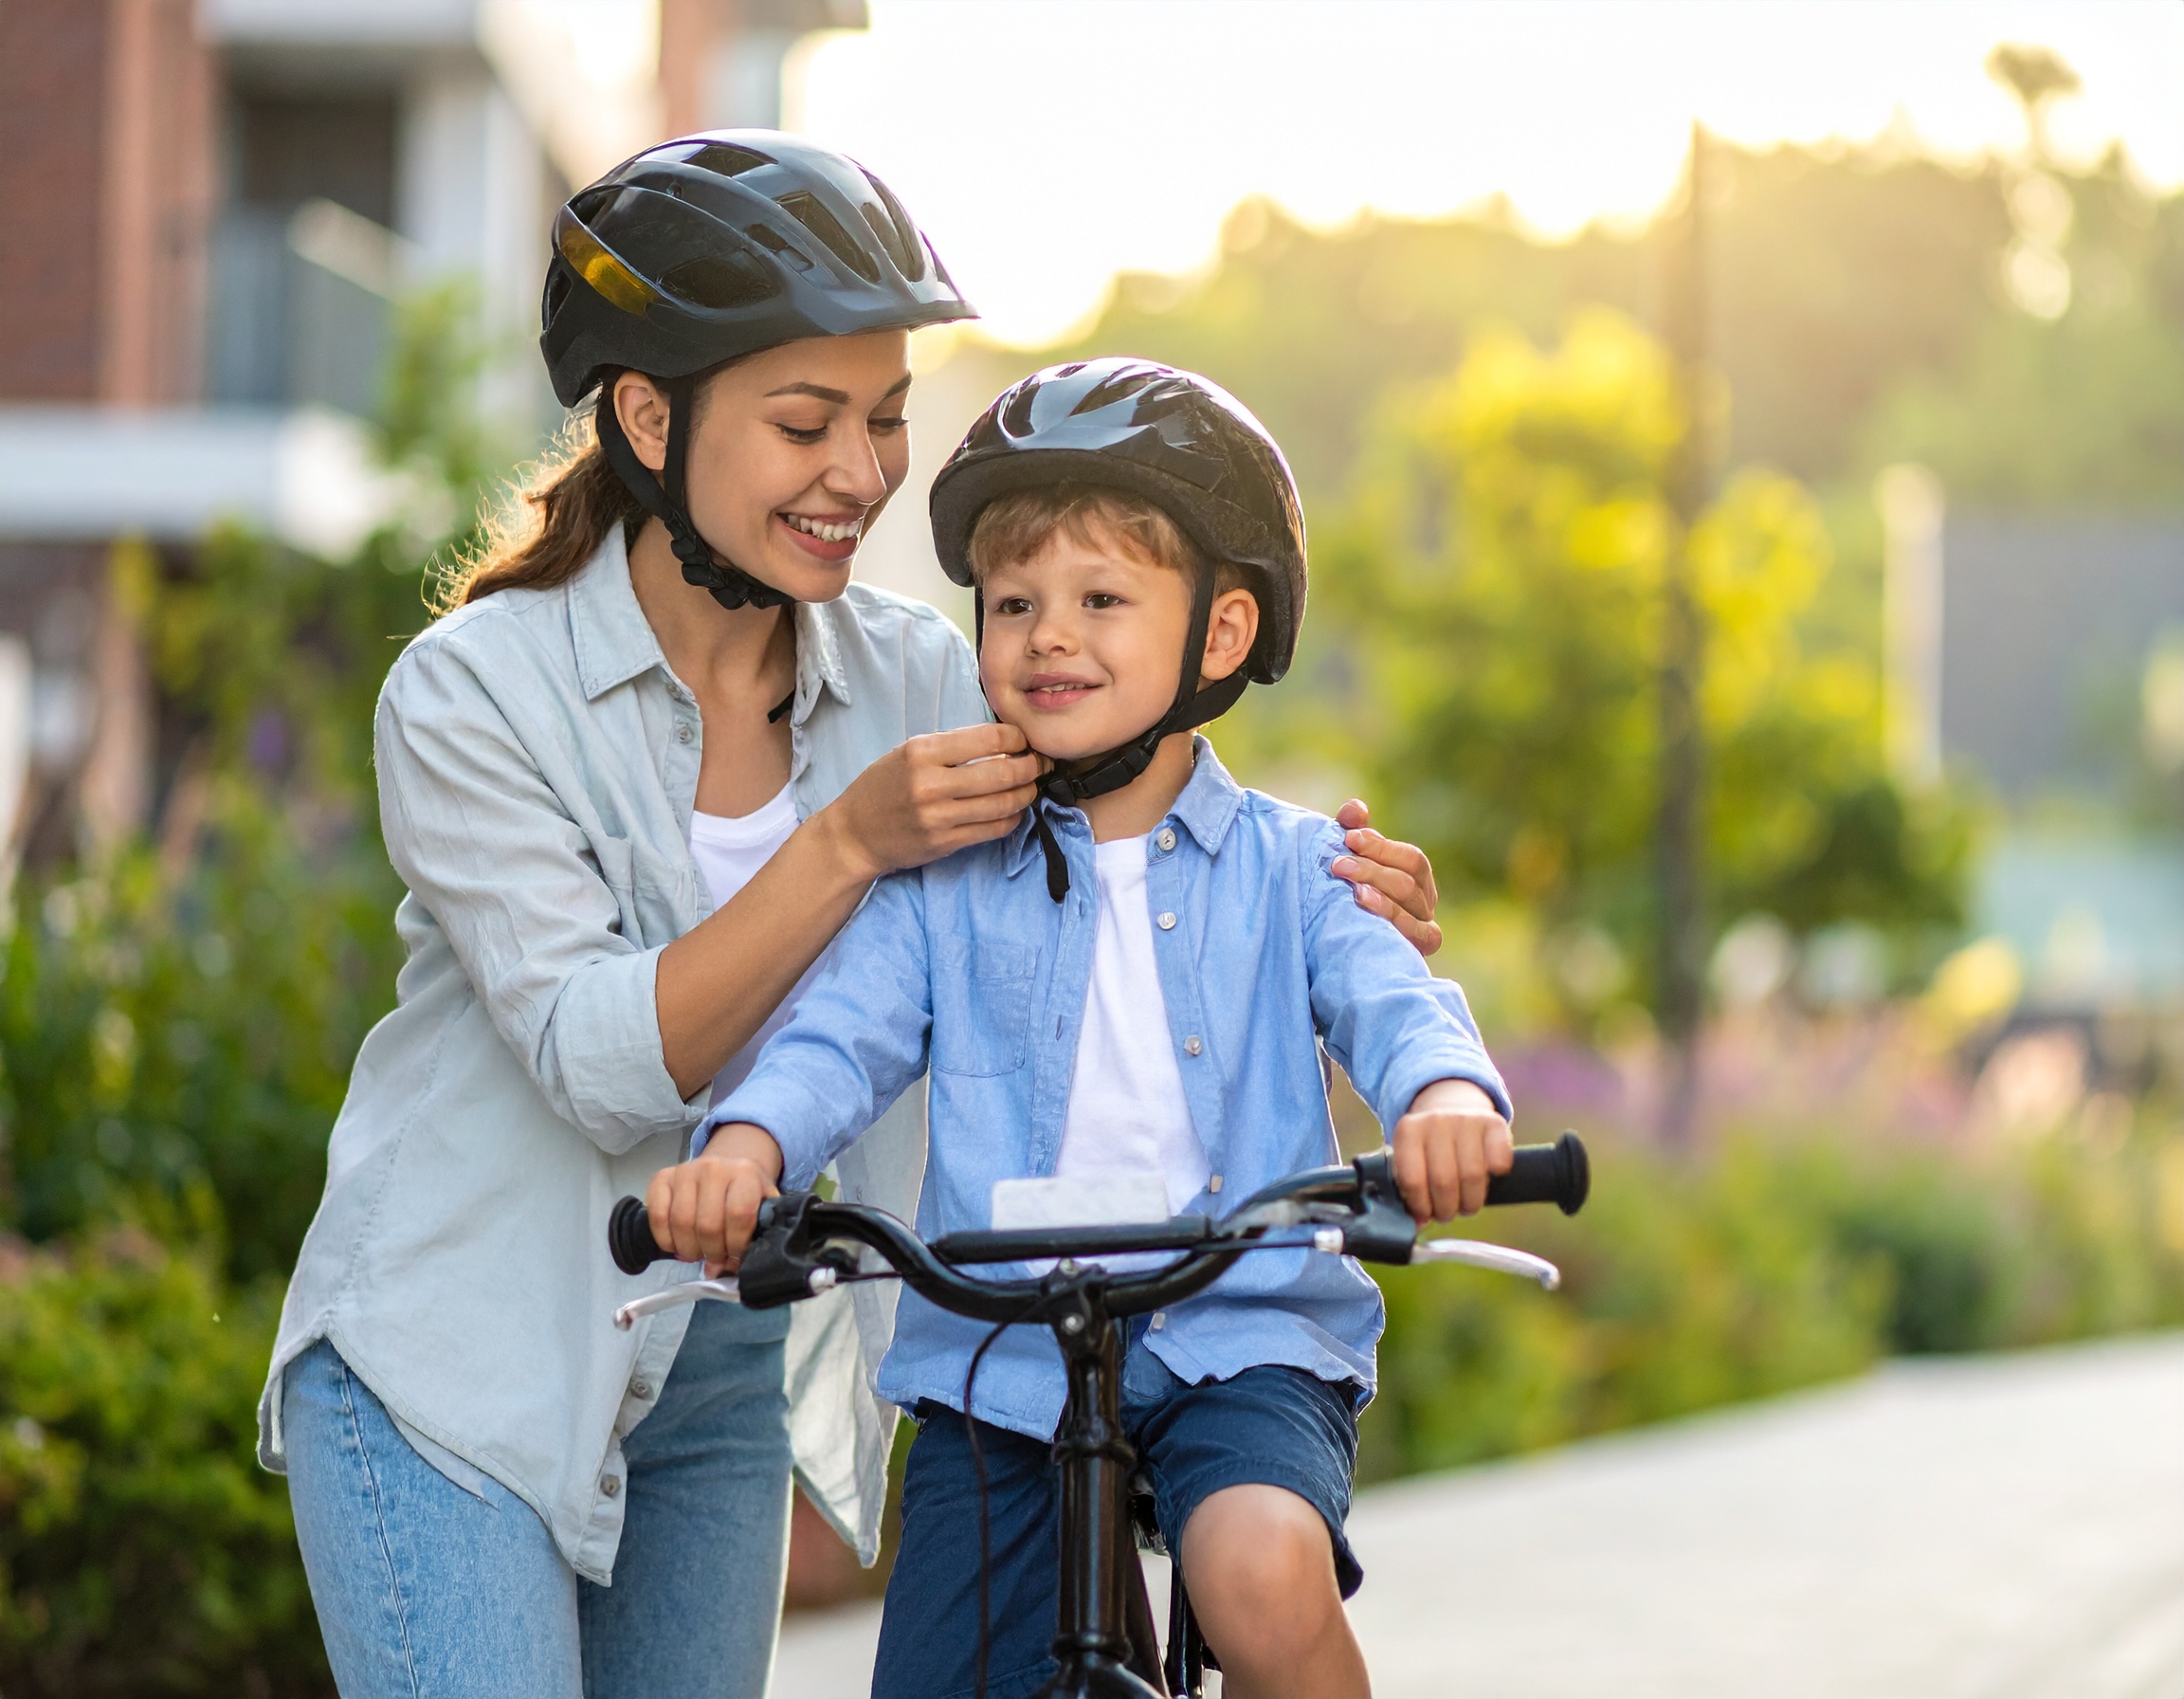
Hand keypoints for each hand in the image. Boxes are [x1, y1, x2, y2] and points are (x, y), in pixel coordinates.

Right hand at [644, 1124, 784, 1272]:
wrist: (728, 1165)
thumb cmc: (746, 1193)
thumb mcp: (761, 1209)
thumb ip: (753, 1238)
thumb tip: (725, 1268)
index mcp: (745, 1173)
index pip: (739, 1214)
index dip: (736, 1244)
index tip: (735, 1254)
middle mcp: (713, 1168)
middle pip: (707, 1224)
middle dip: (711, 1251)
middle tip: (715, 1257)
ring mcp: (685, 1171)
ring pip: (681, 1222)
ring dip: (689, 1249)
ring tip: (697, 1252)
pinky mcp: (662, 1177)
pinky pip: (657, 1216)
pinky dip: (665, 1239)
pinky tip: (677, 1245)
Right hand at [822, 723, 1047, 880]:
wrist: (854, 834)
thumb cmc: (882, 788)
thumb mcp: (907, 753)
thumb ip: (950, 747)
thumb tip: (1002, 742)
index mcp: (921, 752)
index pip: (987, 739)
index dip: (1016, 738)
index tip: (1023, 740)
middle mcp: (931, 784)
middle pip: (1002, 773)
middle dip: (1031, 767)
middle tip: (1039, 763)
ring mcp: (939, 817)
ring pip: (1003, 803)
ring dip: (1026, 794)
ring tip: (1031, 786)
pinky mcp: (945, 843)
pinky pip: (993, 829)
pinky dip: (1012, 818)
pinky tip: (1014, 810)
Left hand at [1330, 799, 1440, 956]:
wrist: (1334, 943)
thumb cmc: (1344, 891)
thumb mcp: (1349, 857)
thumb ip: (1353, 830)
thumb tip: (1356, 808)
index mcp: (1416, 878)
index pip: (1411, 860)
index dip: (1382, 847)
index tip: (1349, 837)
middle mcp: (1424, 904)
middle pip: (1407, 884)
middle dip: (1371, 871)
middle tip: (1338, 865)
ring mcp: (1423, 931)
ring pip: (1409, 909)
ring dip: (1380, 898)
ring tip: (1352, 891)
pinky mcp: (1416, 952)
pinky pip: (1414, 936)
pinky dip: (1391, 922)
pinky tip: (1365, 912)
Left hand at [1391, 1078, 1511, 1221]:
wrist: (1453, 1108)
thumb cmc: (1429, 1147)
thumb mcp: (1410, 1159)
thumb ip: (1409, 1190)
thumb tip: (1416, 1224)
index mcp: (1408, 1131)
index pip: (1412, 1179)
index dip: (1420, 1206)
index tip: (1425, 1216)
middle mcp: (1435, 1121)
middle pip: (1443, 1181)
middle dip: (1446, 1208)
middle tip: (1447, 1214)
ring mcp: (1466, 1119)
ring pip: (1472, 1175)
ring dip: (1470, 1201)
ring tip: (1466, 1205)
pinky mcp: (1494, 1123)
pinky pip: (1499, 1161)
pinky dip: (1495, 1176)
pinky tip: (1488, 1179)